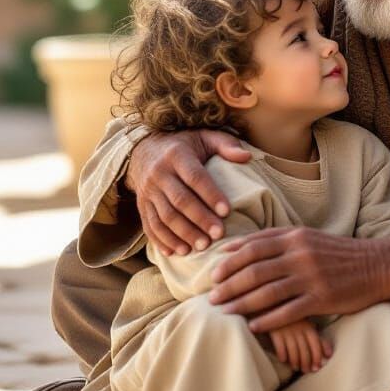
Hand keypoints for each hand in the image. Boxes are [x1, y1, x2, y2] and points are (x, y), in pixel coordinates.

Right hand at [125, 129, 250, 256]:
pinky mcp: (142, 205)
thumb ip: (226, 145)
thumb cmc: (184, 145)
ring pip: (164, 216)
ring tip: (201, 247)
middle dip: (199, 219)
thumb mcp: (205, 137)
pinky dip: (163, 241)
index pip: (195, 177)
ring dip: (183, 234)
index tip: (227, 211)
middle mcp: (159, 173)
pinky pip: (150, 226)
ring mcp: (148, 191)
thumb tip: (247, 157)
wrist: (144, 149)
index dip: (210, 195)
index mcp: (177, 155)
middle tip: (217, 235)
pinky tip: (178, 252)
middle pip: (180, 200)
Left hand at [208, 227, 389, 331]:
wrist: (377, 265)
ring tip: (224, 312)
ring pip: (266, 291)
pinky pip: (288, 311)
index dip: (230, 259)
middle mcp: (300, 254)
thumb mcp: (309, 238)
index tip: (213, 271)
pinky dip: (267, 320)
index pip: (253, 246)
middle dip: (229, 283)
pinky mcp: (321, 298)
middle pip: (254, 269)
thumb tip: (242, 247)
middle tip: (212, 296)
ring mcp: (311, 277)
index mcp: (295, 236)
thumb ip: (278, 241)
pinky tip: (253, 326)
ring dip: (241, 303)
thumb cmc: (338, 253)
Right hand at [267, 318, 332, 373]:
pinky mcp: (275, 332)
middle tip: (306, 371)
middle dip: (306, 363)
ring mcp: (287, 331)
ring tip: (296, 367)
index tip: (318, 367)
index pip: (316, 344)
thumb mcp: (307, 325)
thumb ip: (318, 338)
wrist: (274, 305)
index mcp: (309, 326)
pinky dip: (283, 356)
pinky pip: (280, 349)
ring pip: (293, 352)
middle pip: (305, 351)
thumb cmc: (294, 318)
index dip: (317, 357)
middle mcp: (299, 329)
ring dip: (295, 362)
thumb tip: (329, 355)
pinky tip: (283, 360)